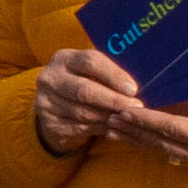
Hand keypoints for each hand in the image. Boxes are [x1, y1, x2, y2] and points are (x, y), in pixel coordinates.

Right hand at [31, 47, 146, 155]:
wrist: (55, 106)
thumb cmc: (83, 83)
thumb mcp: (91, 72)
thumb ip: (110, 73)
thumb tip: (141, 82)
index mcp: (64, 58)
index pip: (90, 62)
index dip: (113, 75)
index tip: (133, 88)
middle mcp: (49, 78)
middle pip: (84, 90)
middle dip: (114, 100)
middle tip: (136, 107)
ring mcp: (45, 102)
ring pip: (83, 112)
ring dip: (109, 117)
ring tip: (129, 119)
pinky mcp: (48, 123)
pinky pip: (79, 128)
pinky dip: (100, 129)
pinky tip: (114, 128)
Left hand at [110, 83, 187, 175]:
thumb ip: (186, 98)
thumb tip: (151, 95)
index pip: (171, 128)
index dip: (144, 120)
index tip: (121, 110)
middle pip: (162, 144)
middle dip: (133, 131)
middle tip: (107, 118)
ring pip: (163, 152)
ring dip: (137, 140)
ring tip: (111, 128)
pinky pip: (172, 156)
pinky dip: (152, 145)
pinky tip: (133, 138)